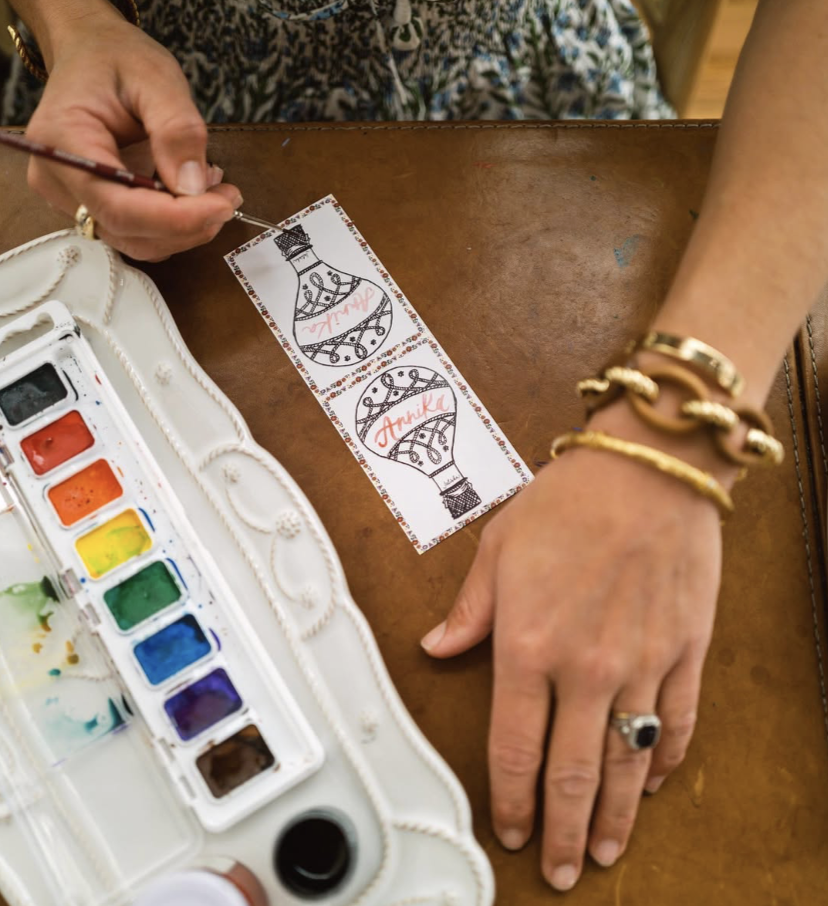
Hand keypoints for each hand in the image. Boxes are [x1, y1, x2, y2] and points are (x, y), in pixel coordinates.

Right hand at [25, 8, 240, 260]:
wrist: (89, 51)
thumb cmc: (116, 57)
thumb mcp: (155, 77)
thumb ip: (177, 130)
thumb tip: (194, 187)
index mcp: (61, 143)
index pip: (118, 206)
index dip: (176, 218)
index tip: (223, 205)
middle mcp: (58, 181)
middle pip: (128, 231)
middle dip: (187, 224)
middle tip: (229, 196)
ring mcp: (70, 198)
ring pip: (135, 240)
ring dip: (184, 227)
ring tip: (213, 187)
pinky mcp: (90, 205)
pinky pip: (135, 230)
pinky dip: (172, 223)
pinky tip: (192, 191)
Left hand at [422, 400, 725, 889]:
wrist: (646, 468)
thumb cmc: (568, 501)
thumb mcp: (499, 547)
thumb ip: (470, 609)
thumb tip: (436, 646)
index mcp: (528, 645)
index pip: (513, 747)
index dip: (510, 799)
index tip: (511, 829)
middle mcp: (584, 667)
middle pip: (573, 774)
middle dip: (564, 831)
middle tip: (562, 870)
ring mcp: (641, 663)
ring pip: (627, 762)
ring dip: (617, 816)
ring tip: (607, 851)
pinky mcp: (684, 651)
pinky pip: (678, 721)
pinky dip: (667, 759)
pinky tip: (656, 781)